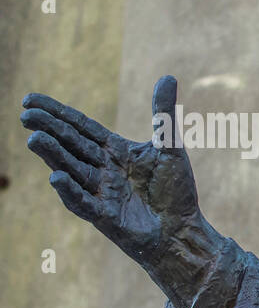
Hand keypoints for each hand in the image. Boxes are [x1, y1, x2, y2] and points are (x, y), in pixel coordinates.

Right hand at [21, 75, 222, 307]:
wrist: (183, 230)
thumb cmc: (175, 193)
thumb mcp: (169, 148)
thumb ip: (163, 115)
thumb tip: (167, 76)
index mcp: (114, 152)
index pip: (81, 128)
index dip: (57, 114)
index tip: (30, 99)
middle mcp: (102, 170)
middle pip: (71, 145)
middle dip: (49, 130)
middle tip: (26, 114)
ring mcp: (101, 193)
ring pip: (72, 170)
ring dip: (53, 155)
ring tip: (34, 139)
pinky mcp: (105, 217)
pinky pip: (84, 202)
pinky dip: (70, 191)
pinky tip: (56, 177)